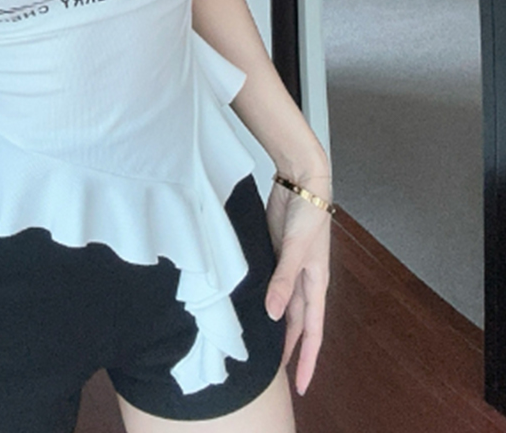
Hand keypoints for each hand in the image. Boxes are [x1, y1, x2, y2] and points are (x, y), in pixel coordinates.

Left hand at [264, 173, 331, 396]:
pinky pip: (272, 286)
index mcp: (316, 284)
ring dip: (277, 328)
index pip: (313, 332)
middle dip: (291, 351)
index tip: (302, 387)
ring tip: (263, 349)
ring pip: (284, 307)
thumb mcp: (297, 249)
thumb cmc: (308, 215)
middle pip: (298, 325)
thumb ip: (284, 280)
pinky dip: (265, 301)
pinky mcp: (277, 255)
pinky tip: (253, 308)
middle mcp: (305, 281)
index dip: (308, 360)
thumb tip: (275, 315)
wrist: (303, 183)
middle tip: (276, 377)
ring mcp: (290, 268)